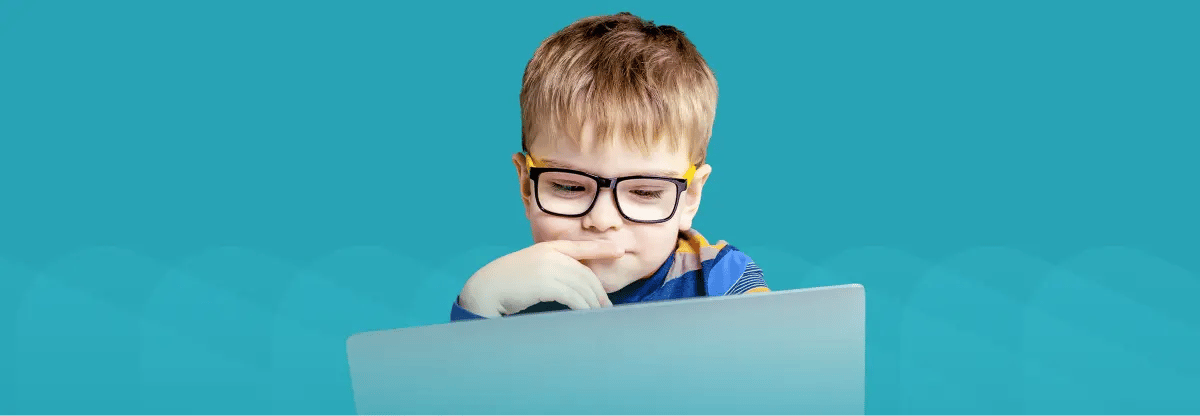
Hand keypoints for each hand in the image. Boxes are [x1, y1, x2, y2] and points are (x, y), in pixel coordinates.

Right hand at [457, 240, 622, 317]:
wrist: (486, 288)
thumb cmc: (508, 282)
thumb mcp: (531, 267)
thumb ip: (551, 268)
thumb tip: (574, 283)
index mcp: (548, 247)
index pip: (581, 246)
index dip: (602, 248)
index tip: (619, 250)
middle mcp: (551, 254)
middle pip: (585, 273)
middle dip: (599, 291)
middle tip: (607, 306)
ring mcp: (548, 267)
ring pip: (582, 286)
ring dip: (593, 303)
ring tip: (599, 314)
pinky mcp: (546, 283)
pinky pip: (573, 297)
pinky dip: (583, 307)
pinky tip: (586, 315)